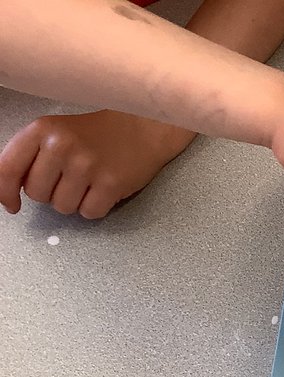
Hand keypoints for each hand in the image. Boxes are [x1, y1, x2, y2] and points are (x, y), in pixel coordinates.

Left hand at [0, 110, 194, 217]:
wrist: (142, 127)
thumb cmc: (97, 134)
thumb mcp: (56, 133)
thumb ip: (31, 157)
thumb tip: (9, 192)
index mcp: (42, 130)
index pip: (8, 168)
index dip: (4, 192)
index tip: (11, 204)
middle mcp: (62, 146)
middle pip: (37, 194)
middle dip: (50, 194)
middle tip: (68, 181)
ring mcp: (87, 165)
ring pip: (63, 207)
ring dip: (74, 202)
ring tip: (88, 183)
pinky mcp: (110, 183)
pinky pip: (89, 213)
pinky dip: (95, 207)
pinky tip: (102, 190)